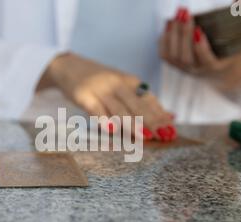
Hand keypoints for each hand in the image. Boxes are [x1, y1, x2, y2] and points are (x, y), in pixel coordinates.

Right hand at [39, 53, 176, 141]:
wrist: (69, 66)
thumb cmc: (100, 82)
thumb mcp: (123, 86)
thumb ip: (143, 101)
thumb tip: (171, 116)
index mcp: (130, 81)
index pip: (149, 99)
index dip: (160, 114)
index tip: (171, 129)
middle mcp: (118, 83)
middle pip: (136, 104)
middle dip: (151, 121)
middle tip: (163, 136)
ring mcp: (100, 89)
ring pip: (118, 108)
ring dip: (132, 123)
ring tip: (144, 136)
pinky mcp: (83, 95)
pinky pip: (95, 109)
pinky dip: (103, 119)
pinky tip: (111, 130)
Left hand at [159, 7, 240, 92]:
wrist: (224, 73)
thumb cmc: (234, 54)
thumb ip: (240, 21)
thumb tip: (238, 1)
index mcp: (214, 67)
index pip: (205, 59)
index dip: (200, 46)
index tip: (199, 28)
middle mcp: (197, 70)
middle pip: (185, 56)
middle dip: (184, 34)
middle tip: (185, 14)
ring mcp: (185, 69)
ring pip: (173, 56)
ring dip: (172, 35)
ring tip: (175, 16)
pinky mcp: (176, 66)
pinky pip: (165, 55)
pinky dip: (164, 40)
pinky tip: (168, 24)